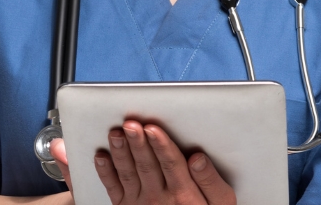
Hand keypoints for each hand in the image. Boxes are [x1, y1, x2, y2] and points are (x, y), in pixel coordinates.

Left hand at [94, 120, 235, 204]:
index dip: (161, 145)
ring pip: (129, 174)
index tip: (153, 129)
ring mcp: (140, 203)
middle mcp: (159, 198)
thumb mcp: (219, 204)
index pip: (171, 164)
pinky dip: (105, 172)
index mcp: (183, 193)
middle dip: (138, 144)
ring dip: (121, 153)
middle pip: (147, 165)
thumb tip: (198, 158)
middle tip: (131, 125)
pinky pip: (113, 189)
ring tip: (115, 135)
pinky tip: (101, 156)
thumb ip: (211, 182)